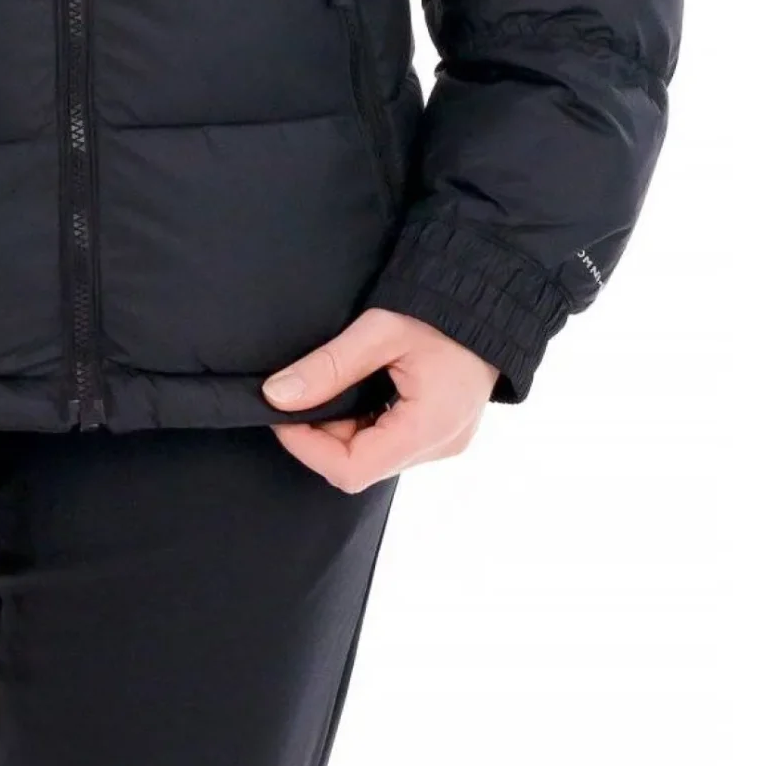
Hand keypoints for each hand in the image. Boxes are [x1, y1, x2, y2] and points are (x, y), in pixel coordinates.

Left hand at [261, 307, 499, 489]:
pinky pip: (392, 441)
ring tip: (333, 383)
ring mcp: (445, 441)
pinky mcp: (444, 430)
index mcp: (427, 429)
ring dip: (343, 428)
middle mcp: (439, 446)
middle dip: (322, 434)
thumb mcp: (380, 330)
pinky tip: (361, 388)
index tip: (281, 410)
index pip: (352, 470)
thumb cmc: (439, 309)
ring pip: (374, 455)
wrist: (489, 295)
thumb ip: (328, 366)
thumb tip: (276, 395)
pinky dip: (365, 422)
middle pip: (361, 466)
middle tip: (305, 390)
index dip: (306, 446)